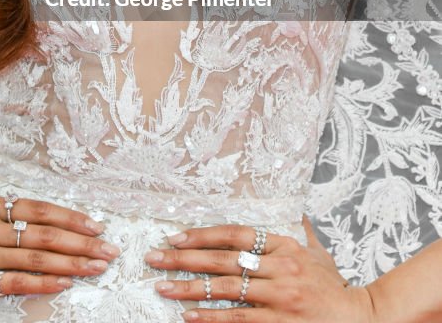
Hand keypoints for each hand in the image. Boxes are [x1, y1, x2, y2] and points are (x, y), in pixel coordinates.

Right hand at [0, 188, 119, 311]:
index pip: (38, 208)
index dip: (70, 216)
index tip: (95, 225)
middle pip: (45, 232)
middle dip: (83, 241)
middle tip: (109, 248)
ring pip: (36, 255)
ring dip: (73, 262)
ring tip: (98, 267)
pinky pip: (15, 280)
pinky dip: (43, 280)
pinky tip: (64, 283)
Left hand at [145, 221, 375, 321]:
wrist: (360, 319)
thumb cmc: (333, 286)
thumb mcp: (316, 250)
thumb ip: (297, 228)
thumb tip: (290, 205)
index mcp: (285, 245)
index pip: (236, 234)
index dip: (203, 235)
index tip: (176, 238)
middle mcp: (281, 269)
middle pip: (223, 261)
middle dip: (184, 260)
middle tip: (155, 258)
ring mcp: (280, 299)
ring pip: (226, 291)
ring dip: (190, 289)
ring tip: (163, 286)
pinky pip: (239, 321)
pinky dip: (211, 319)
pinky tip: (189, 316)